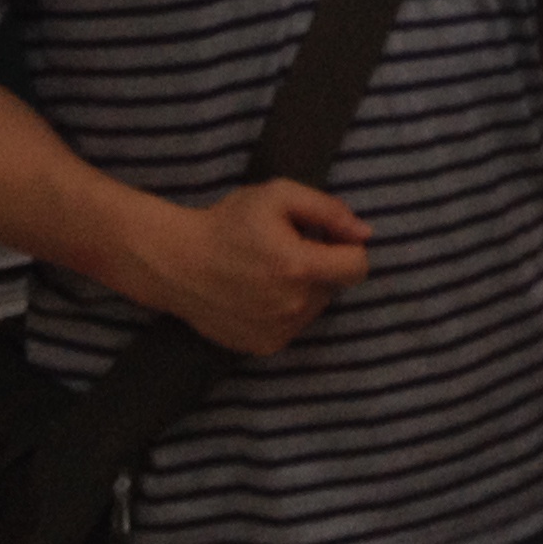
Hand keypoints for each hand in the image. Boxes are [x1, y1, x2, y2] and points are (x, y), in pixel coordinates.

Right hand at [135, 178, 372, 355]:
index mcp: (300, 268)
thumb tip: (365, 233)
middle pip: (335, 285)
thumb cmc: (229, 222)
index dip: (346, 247)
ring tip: (268, 271)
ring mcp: (278, 331)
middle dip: (320, 266)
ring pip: (315, 306)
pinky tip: (257, 292)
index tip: (324, 237)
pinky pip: (294, 325)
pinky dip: (285, 309)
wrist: (177, 263)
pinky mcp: (264, 347)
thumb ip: (329, 211)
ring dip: (304, 288)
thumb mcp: (279, 196)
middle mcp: (293, 306)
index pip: (358, 267)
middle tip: (285, 249)